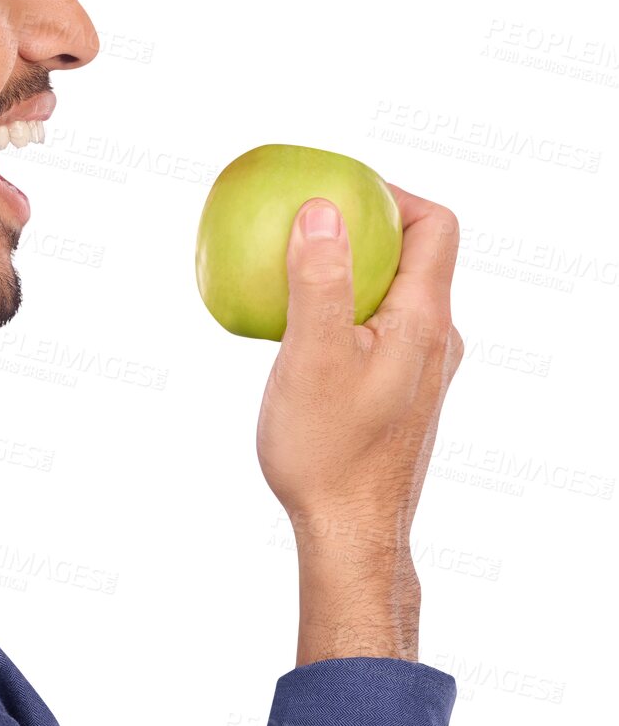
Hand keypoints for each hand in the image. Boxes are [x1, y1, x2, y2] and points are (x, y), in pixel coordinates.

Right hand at [256, 183, 463, 661]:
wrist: (350, 534)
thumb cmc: (328, 449)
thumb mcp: (312, 356)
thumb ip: (320, 279)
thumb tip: (321, 208)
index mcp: (425, 320)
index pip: (435, 226)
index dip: (393, 193)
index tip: (336, 191)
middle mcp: (434, 339)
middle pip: (416, 254)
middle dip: (363, 225)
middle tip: (302, 221)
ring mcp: (420, 369)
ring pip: (394, 293)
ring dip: (350, 269)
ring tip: (291, 268)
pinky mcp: (398, 394)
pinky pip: (377, 327)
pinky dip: (343, 308)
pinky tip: (294, 330)